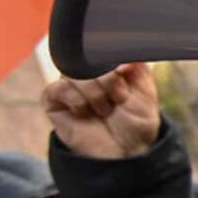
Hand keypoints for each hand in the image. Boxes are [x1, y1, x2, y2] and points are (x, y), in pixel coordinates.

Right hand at [42, 62, 159, 159]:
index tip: (127, 81)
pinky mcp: (52, 99)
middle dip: (109, 80)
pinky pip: (58, 88)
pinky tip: (84, 112)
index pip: (103, 46)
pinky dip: (77, 101)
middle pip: (88, 57)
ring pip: (73, 71)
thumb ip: (136, 65)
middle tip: (119, 99)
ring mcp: (68, 83)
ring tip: (104, 110)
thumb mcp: (146, 91)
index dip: (116, 64)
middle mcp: (86, 69)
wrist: (125, 152)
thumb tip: (119, 54)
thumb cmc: (136, 122)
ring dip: (95, 93)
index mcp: (107, 63)